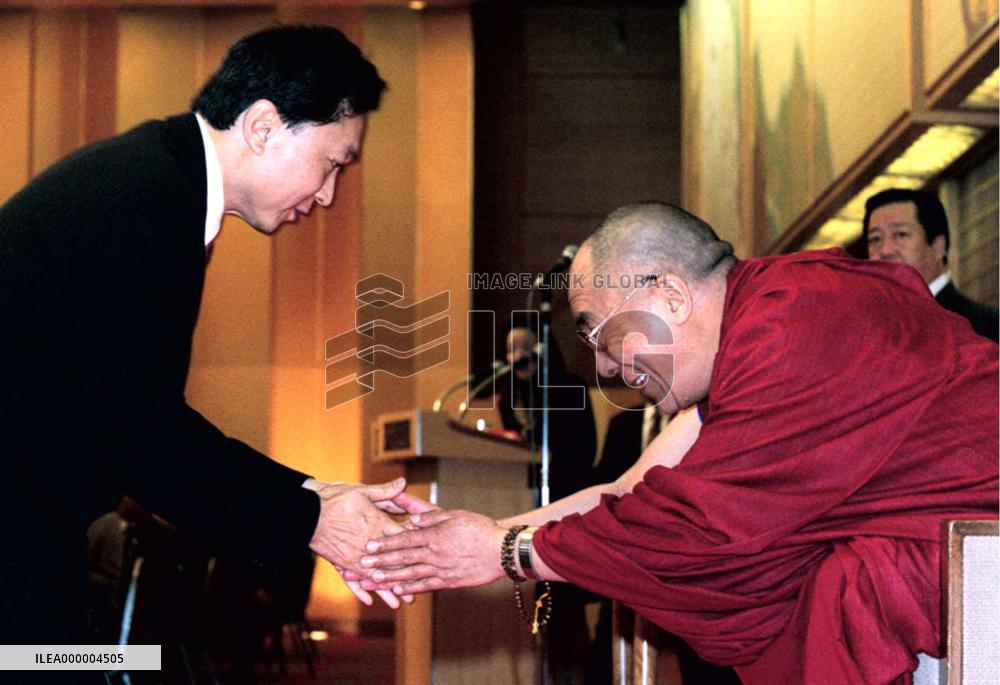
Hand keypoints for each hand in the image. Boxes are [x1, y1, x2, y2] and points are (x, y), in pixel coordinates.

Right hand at [308, 478, 420, 608]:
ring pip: (375, 576)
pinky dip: (360, 589)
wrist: (308, 512)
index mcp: (378, 525)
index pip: (402, 539)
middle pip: (391, 564)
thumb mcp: (363, 491)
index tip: (428, 558)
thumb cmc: (336, 499)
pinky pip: (353, 578)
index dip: (415, 549)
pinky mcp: (341, 561)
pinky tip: (368, 600)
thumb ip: (385, 491)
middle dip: (405, 578)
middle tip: (417, 593)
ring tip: (398, 604)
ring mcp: (355, 555)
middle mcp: (369, 544)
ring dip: (387, 590)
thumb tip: (404, 483)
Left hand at [359, 509, 507, 594]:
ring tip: (373, 581)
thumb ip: (431, 516)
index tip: (368, 545)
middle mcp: (435, 553)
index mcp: (435, 534)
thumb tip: (411, 518)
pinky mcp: (449, 582)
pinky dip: (411, 588)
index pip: (405, 539)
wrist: (501, 550)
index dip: (385, 542)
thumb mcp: (455, 515)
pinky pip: (427, 586)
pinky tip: (398, 591)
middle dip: (381, 561)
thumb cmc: (480, 528)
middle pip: (403, 557)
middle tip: (362, 564)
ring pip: (411, 574)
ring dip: (390, 578)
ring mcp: (441, 569)